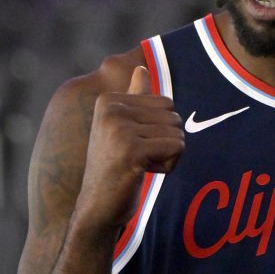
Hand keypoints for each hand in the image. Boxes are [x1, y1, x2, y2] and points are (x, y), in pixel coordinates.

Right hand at [74, 66, 183, 231]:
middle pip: (174, 116)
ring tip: (139, 166)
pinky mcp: (132, 150)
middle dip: (166, 142)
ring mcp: (120, 129)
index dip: (159, 128)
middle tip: (138, 159)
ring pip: (178, 133)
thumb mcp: (120, 127)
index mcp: (109, 100)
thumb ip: (133, 97)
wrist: (97, 207)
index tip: (134, 145)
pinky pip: (176, 148)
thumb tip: (141, 67)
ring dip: (167, 156)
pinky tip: (143, 173)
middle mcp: (111, 109)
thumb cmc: (113, 167)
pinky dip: (168, 165)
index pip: (166, 103)